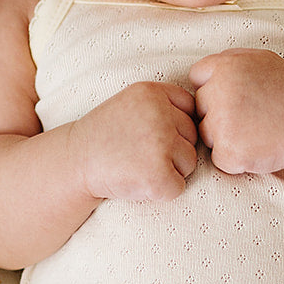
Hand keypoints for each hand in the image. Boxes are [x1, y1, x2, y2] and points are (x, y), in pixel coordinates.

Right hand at [75, 81, 199, 201]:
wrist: (73, 163)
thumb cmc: (107, 136)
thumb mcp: (133, 103)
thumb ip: (166, 103)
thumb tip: (210, 120)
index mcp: (152, 92)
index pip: (190, 110)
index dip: (173, 128)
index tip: (146, 134)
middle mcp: (158, 114)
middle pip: (193, 137)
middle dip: (172, 150)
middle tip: (138, 152)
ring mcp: (159, 144)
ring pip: (190, 163)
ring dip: (169, 170)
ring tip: (137, 165)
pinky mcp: (157, 175)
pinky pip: (178, 187)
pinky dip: (160, 191)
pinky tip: (137, 181)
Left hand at [188, 50, 283, 175]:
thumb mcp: (262, 60)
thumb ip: (231, 59)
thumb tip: (202, 69)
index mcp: (226, 66)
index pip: (198, 77)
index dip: (214, 88)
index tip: (237, 96)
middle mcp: (220, 92)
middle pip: (200, 107)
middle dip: (218, 113)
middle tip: (250, 116)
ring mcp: (223, 123)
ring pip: (206, 134)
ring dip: (225, 137)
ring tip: (255, 131)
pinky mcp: (229, 151)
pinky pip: (219, 158)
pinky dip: (235, 159)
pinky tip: (256, 147)